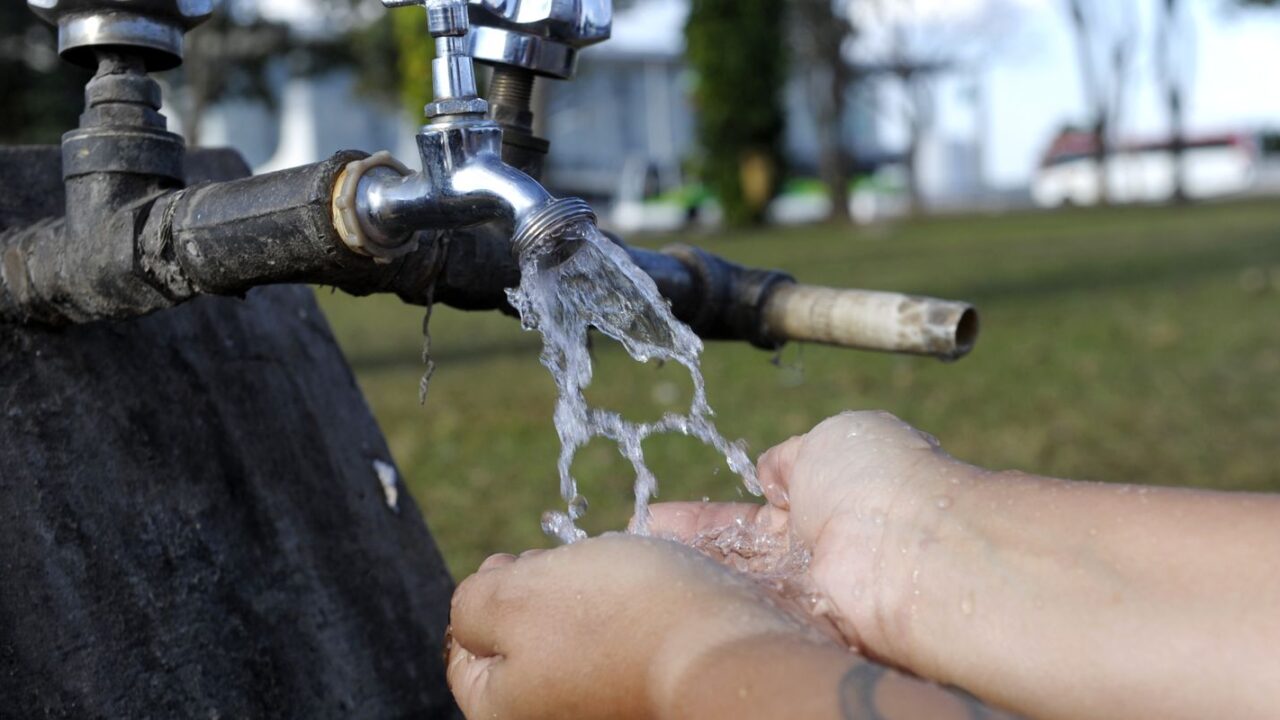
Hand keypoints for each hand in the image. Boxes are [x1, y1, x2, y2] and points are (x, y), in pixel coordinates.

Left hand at [446, 533, 836, 719]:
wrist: (727, 652)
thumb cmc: (616, 620)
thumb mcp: (514, 595)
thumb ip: (471, 603)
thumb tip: (475, 607)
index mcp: (503, 713)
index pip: (465, 655)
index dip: (485, 594)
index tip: (516, 561)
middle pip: (523, 649)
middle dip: (540, 595)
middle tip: (567, 564)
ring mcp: (605, 712)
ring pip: (577, 644)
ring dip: (589, 603)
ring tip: (616, 576)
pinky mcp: (649, 701)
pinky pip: (625, 653)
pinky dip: (630, 621)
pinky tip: (650, 597)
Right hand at [649, 411, 976, 662]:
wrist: (914, 552)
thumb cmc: (882, 482)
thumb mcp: (831, 439)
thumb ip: (792, 457)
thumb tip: (770, 469)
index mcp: (825, 501)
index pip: (750, 515)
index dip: (703, 518)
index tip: (655, 517)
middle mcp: (813, 555)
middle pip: (733, 556)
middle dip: (683, 551)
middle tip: (630, 546)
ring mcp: (803, 596)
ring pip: (731, 586)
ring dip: (683, 576)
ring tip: (627, 569)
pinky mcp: (796, 630)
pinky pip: (738, 616)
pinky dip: (698, 604)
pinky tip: (653, 596)